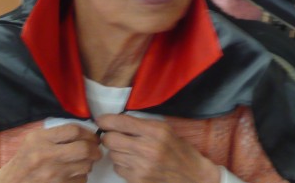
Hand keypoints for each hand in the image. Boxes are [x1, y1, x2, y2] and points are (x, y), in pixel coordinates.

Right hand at [0, 123, 101, 182]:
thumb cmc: (24, 161)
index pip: (73, 131)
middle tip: (96, 149)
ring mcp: (53, 175)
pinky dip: (81, 176)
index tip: (92, 136)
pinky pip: (81, 180)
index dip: (88, 132)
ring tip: (84, 161)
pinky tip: (74, 174)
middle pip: (84, 149)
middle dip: (95, 148)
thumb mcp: (33, 140)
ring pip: (85, 166)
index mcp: (40, 140)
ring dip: (89, 163)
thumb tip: (82, 132)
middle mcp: (46, 156)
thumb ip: (55, 134)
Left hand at [96, 114, 219, 182]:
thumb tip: (116, 121)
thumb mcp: (165, 130)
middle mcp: (148, 148)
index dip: (106, 120)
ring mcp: (142, 167)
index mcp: (156, 131)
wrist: (193, 176)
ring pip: (113, 154)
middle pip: (110, 139)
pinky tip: (135, 163)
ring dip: (117, 151)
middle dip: (109, 136)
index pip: (121, 122)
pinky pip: (118, 169)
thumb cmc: (180, 150)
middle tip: (115, 135)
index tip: (101, 119)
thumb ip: (142, 125)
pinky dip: (122, 165)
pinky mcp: (138, 180)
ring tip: (131, 151)